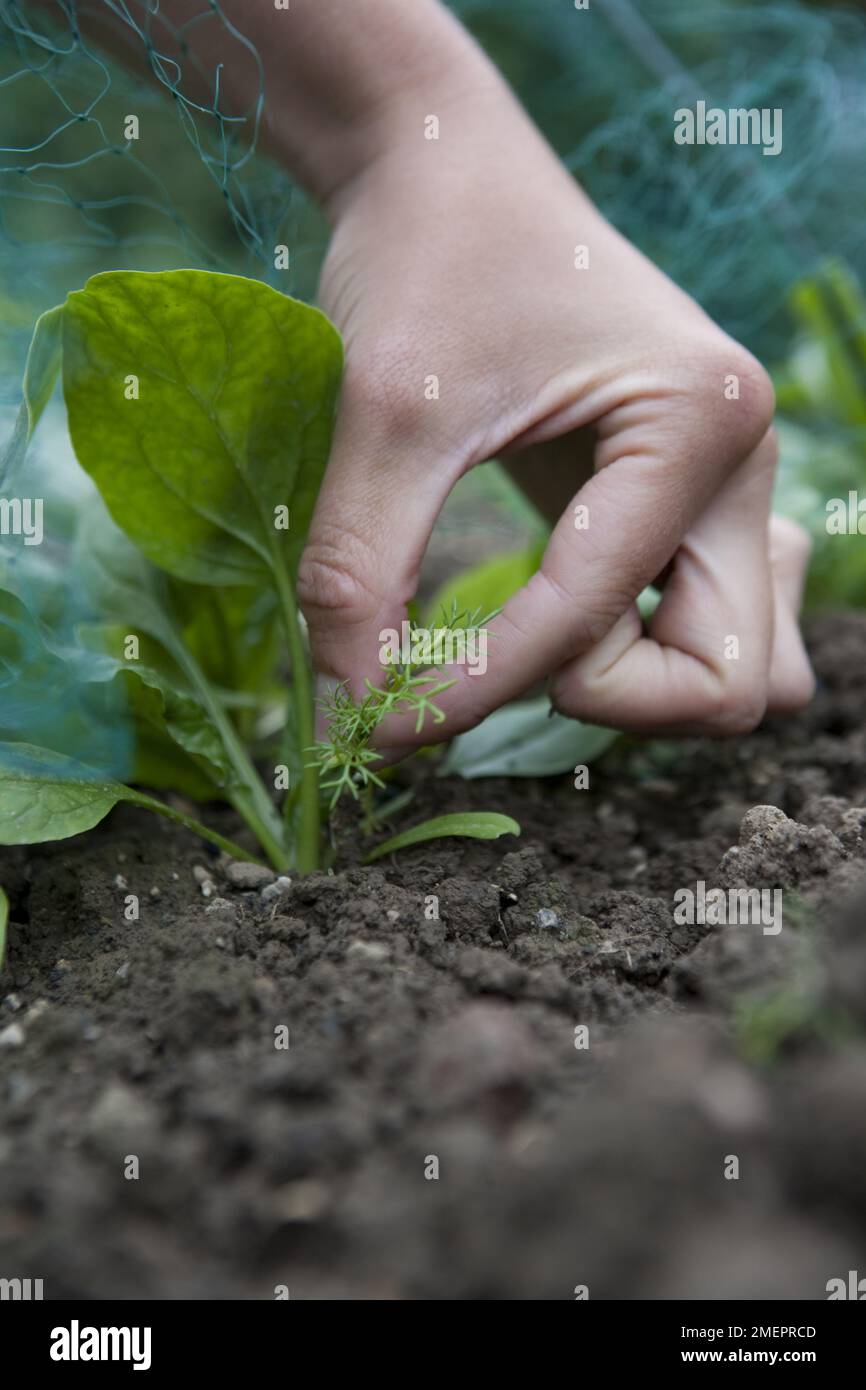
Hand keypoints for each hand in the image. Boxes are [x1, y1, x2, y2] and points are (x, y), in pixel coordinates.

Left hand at [297, 34, 814, 750]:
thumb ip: (360, 574)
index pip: (591, 620)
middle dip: (607, 699)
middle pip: (729, 683)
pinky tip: (564, 611)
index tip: (384, 725)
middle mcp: (744, 461)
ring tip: (541, 632)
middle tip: (501, 660)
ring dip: (643, 688)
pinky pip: (711, 629)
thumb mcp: (383, 417)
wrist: (448, 170)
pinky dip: (646, 652)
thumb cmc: (425, 262)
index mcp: (698, 422)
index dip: (479, 690)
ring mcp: (732, 486)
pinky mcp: (693, 501)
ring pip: (743, 672)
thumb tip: (353, 716)